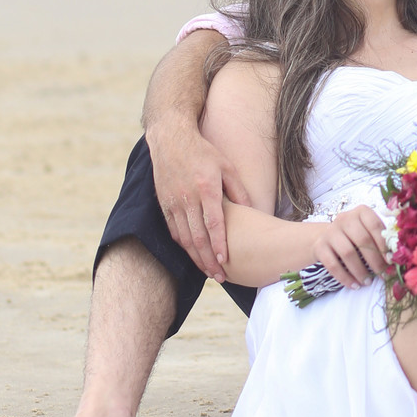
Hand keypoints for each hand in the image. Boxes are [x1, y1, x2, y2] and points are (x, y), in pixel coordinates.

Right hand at [148, 124, 252, 280]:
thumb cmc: (203, 152)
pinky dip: (183, 245)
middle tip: (219, 277)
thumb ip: (238, 190)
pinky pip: (173, 230)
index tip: (225, 261)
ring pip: (184, 237)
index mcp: (206, 188)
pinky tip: (192, 254)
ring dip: (195, 257)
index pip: (213, 223)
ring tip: (207, 271)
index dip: (219, 244)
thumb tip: (252, 210)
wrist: (171, 139)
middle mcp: (188, 198)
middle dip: (208, 260)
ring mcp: (173, 202)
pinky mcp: (164, 204)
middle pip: (198, 237)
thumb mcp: (226, 166)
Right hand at [313, 206, 388, 287]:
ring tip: (368, 282)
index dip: (384, 244)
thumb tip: (395, 258)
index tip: (390, 261)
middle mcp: (344, 218)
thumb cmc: (354, 236)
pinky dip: (345, 277)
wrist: (326, 237)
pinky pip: (332, 265)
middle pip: (362, 240)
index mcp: (361, 212)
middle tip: (382, 275)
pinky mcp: (320, 246)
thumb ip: (381, 239)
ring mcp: (330, 232)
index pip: (375, 225)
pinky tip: (354, 285)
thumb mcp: (367, 231)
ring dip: (360, 271)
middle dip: (374, 260)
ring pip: (347, 253)